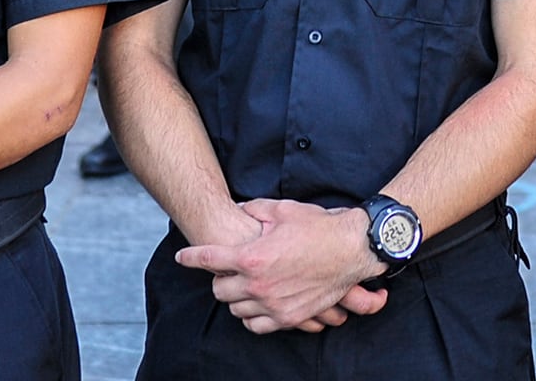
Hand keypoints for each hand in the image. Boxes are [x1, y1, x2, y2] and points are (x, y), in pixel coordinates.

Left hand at [173, 199, 390, 334]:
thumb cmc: (318, 227)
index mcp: (252, 256)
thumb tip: (240, 210)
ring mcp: (273, 304)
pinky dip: (252, 315)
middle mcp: (258, 284)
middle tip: (229, 268)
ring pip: (236, 309)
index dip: (191, 257)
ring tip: (246, 284)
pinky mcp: (288, 317)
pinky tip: (257, 303)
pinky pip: (256, 325)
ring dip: (236, 297)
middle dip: (220, 278)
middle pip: (219, 290)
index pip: (209, 260)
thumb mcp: (282, 210)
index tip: (183, 257)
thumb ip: (254, 210)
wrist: (352, 249)